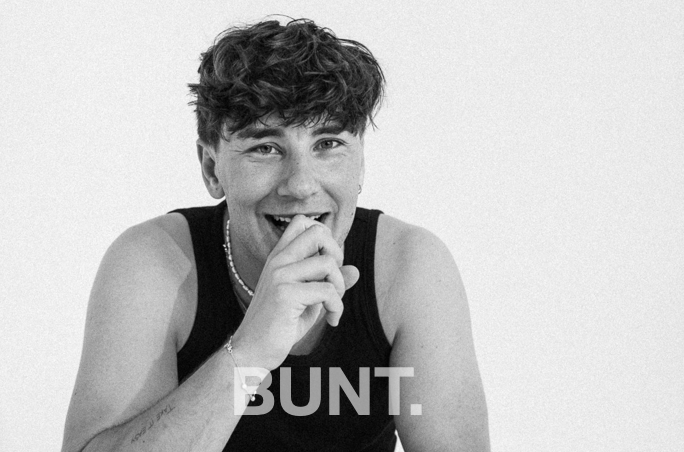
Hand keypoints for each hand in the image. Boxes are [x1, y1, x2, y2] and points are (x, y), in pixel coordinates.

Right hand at [231, 215, 359, 369]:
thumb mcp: (309, 301)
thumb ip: (329, 283)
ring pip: (328, 262)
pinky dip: (337, 307)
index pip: (302, 222)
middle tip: (334, 281)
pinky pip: (328, 291)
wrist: (252, 352)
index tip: (328, 265)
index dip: (325, 237)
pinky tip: (331, 321)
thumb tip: (356, 270)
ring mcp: (280, 275)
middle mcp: (278, 261)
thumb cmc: (280, 327)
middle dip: (337, 253)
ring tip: (333, 306)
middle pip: (318, 232)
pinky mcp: (285, 294)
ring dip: (340, 286)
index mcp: (279, 257)